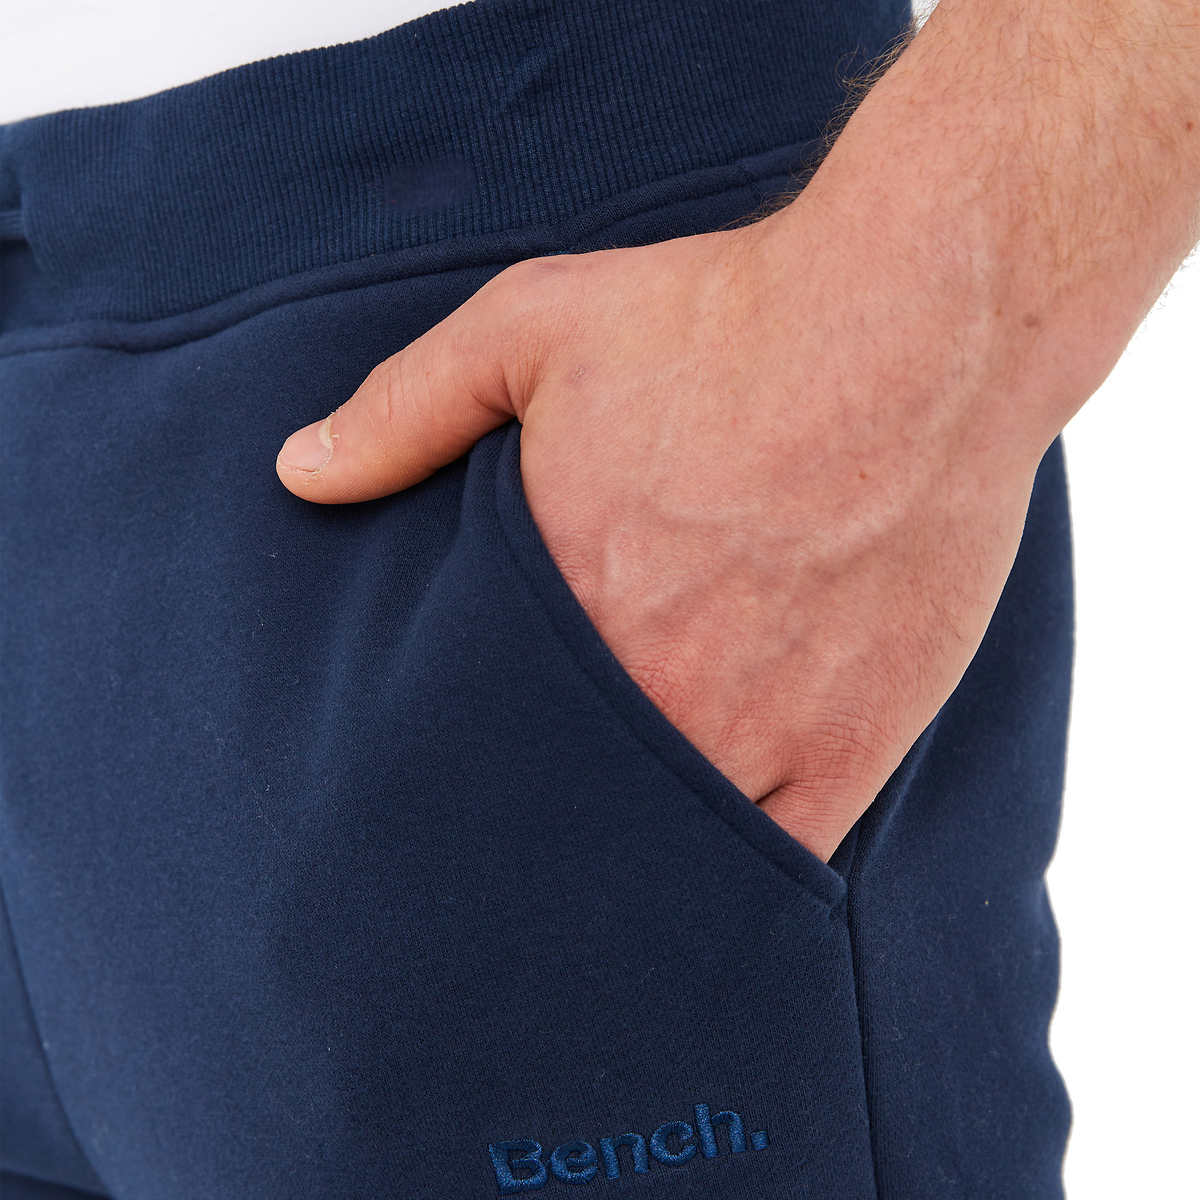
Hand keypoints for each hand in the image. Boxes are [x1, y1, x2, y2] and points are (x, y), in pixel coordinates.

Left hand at [274, 192, 1046, 861]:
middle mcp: (653, 692)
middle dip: (539, 824)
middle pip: (567, 807)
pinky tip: (710, 878)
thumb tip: (299, 472)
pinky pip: (782, 854)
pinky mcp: (854, 742)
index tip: (450, 782)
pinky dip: (738, 872)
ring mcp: (759, 731)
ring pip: (669, 847)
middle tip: (518, 846)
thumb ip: (407, 409)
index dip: (462, 767)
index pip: (476, 739)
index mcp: (563, 609)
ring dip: (636, 858)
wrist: (910, 326)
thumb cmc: (723, 320)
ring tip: (603, 882)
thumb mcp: (532, 330)